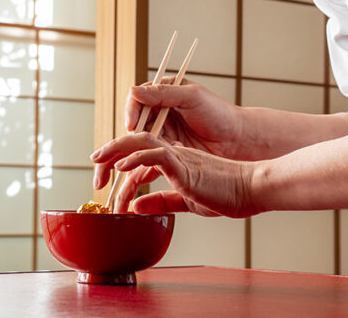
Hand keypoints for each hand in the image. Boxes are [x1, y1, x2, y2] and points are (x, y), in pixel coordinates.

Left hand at [92, 132, 259, 216]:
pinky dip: (137, 158)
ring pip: (141, 141)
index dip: (118, 166)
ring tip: (98, 160)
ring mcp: (178, 155)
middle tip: (95, 171)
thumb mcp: (186, 202)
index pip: (138, 156)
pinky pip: (157, 154)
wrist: (252, 190)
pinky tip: (123, 167)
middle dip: (109, 153)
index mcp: (172, 161)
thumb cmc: (226, 196)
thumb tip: (137, 206)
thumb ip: (162, 202)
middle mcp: (172, 153)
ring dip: (116, 150)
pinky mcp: (185, 163)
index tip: (104, 182)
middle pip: (134, 142)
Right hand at [127, 79, 246, 159]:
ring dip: (146, 144)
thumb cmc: (219, 113)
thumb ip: (163, 93)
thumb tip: (134, 90)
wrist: (238, 140)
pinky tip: (169, 155)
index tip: (132, 124)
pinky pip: (154, 151)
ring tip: (154, 150)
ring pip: (143, 137)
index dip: (132, 111)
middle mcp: (162, 110)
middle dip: (134, 131)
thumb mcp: (192, 97)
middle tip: (136, 142)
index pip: (138, 98)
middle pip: (137, 119)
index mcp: (165, 92)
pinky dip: (156, 154)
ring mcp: (165, 130)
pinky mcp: (170, 148)